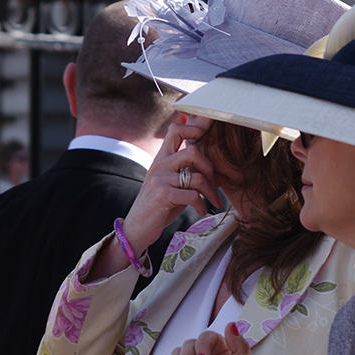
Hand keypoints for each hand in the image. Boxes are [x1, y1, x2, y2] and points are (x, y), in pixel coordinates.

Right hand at [122, 119, 222, 253]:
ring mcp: (160, 179)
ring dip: (211, 191)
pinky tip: (202, 210)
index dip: (194, 128)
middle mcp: (160, 164)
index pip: (176, 129)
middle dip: (210, 168)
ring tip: (214, 200)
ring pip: (197, 177)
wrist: (137, 227)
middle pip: (193, 151)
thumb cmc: (159, 205)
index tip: (207, 137)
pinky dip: (202, 205)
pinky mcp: (163, 195)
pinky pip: (193, 196)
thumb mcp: (173, 184)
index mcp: (162, 158)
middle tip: (214, 182)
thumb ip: (189, 173)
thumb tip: (216, 172)